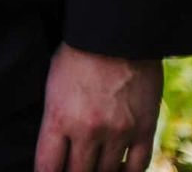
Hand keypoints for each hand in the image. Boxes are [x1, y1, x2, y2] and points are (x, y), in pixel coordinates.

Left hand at [34, 43, 162, 171]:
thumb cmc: (78, 53)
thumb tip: (56, 146)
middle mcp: (88, 131)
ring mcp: (118, 132)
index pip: (47, 166)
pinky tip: (119, 170)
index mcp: (59, 118)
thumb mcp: (53, 83)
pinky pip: (137, 166)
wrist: (118, 33)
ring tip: (93, 167)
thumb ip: (55, 118)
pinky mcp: (144, 128)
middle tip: (72, 169)